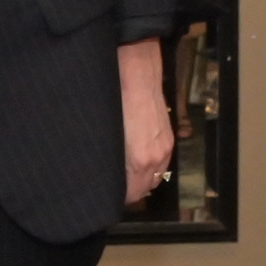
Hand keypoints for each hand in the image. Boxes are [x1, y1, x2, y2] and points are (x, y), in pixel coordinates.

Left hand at [118, 39, 173, 203]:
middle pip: (143, 188)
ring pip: (153, 177)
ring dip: (139, 180)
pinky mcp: (168, 137)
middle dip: (127, 191)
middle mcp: (156, 157)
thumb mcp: (105, 129)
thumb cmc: (114, 96)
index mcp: (138, 158)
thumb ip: (106, 154)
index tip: (102, 196)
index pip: (130, 193)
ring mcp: (165, 147)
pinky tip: (134, 162)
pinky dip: (149, 168)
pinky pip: (161, 163)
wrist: (136, 69)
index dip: (116, 196)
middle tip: (108, 187)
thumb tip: (98, 168)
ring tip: (120, 177)